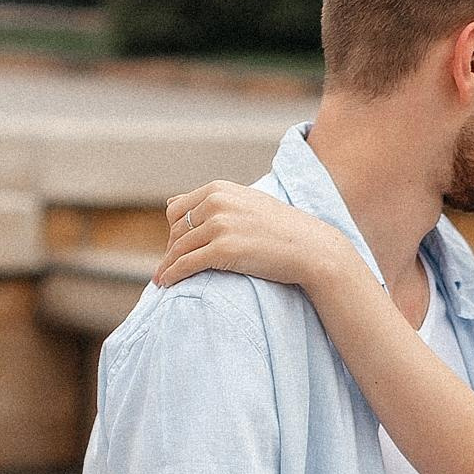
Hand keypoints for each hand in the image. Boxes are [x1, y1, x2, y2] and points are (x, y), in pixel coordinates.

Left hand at [154, 184, 340, 293]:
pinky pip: (187, 264)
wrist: (311, 248)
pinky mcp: (224, 250)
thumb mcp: (246, 203)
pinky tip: (165, 283)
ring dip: (167, 265)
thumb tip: (171, 204)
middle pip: (176, 230)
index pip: (178, 209)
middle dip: (172, 250)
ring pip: (178, 248)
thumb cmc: (282, 229)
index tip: (176, 247)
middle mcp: (216, 203)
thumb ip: (212, 202)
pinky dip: (172, 274)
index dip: (174, 231)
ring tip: (161, 279)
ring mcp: (220, 226)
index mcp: (220, 189)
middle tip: (172, 267)